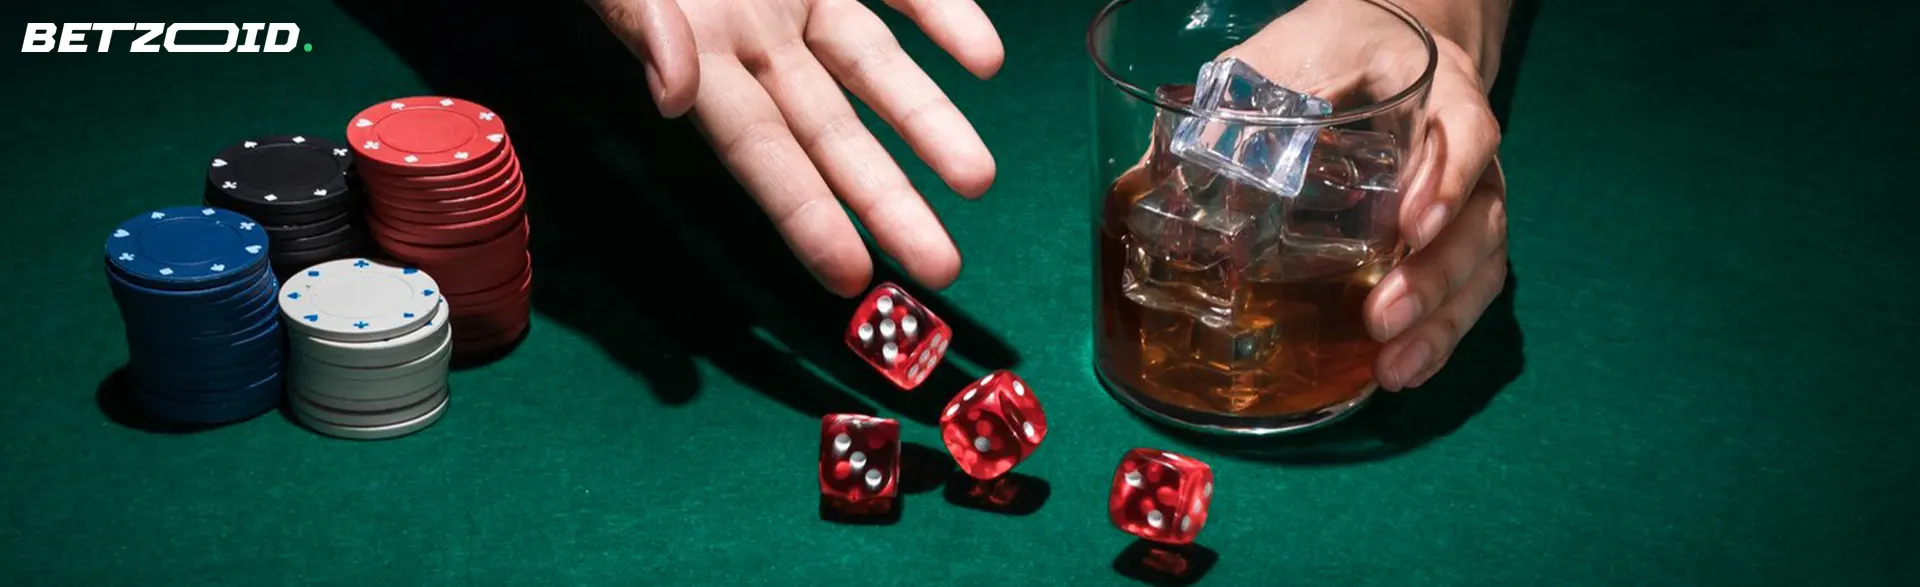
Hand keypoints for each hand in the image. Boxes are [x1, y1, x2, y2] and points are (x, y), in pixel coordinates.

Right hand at [589, 0, 1003, 296]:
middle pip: (829, 132)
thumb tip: (678, 90)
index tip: (851, 276)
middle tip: (941, 268)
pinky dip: (943, 16)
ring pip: (874, 67)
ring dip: (927, 120)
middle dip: (884, 199)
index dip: (804, 214)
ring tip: (978, 182)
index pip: (759, 151)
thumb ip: (646, 17)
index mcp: (694, 50)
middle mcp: (753, 33)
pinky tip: (985, 60)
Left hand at [1228, 0, 1508, 390]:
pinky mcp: (1449, 237)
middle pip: (1478, 218)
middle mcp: (1466, 150)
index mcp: (1437, 89)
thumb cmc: (1329, 49)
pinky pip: (1464, 288)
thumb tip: (1137, 183)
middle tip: (1382, 317)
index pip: (1467, 131)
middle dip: (1434, 275)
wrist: (1378, 45)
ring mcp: (1465, 198)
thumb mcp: (1281, 57)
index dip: (1447, 180)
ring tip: (1393, 369)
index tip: (1410, 226)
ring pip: (1479, 264)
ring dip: (1441, 321)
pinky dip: (1438, 333)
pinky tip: (1399, 371)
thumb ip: (1232, 107)